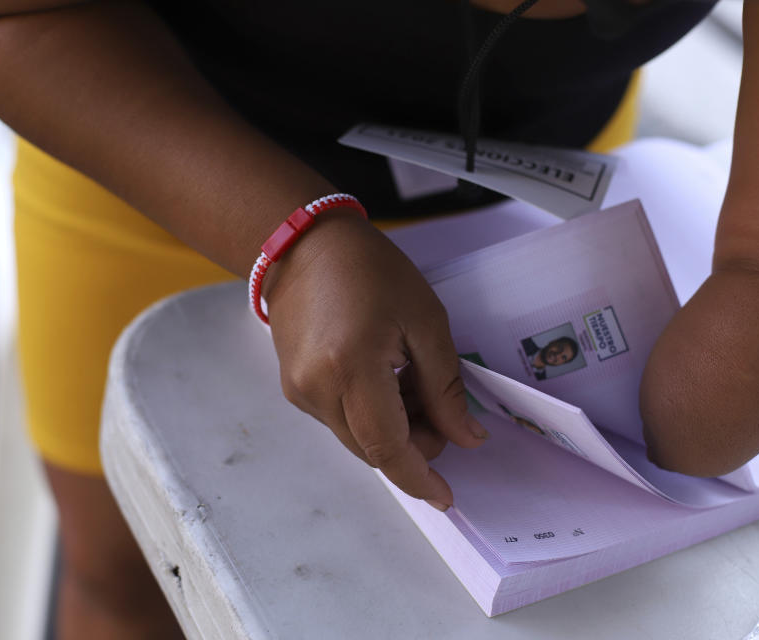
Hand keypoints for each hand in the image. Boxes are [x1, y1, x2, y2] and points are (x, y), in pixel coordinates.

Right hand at [263, 210, 488, 508]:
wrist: (305, 246)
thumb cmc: (372, 272)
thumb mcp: (425, 321)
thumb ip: (445, 388)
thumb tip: (465, 438)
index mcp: (351, 368)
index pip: (387, 447)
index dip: (419, 477)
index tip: (447, 498)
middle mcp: (316, 389)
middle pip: (372, 450)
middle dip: (414, 446)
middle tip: (441, 411)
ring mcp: (299, 392)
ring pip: (356, 439)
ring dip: (393, 431)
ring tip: (412, 384)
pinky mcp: (293, 388)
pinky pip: (340, 421)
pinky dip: (370, 416)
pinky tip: (386, 381)